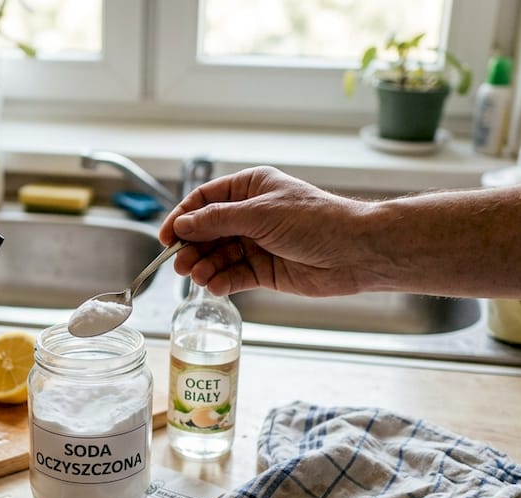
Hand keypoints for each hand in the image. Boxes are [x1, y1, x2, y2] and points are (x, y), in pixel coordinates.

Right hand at [159, 166, 374, 297]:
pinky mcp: (264, 270)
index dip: (183, 218)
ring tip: (198, 277)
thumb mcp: (260, 215)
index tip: (166, 237)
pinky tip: (216, 286)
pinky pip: (234, 276)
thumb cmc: (315, 221)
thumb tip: (182, 224)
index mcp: (250, 189)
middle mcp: (251, 215)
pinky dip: (223, 281)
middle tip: (179, 264)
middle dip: (192, 247)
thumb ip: (217, 221)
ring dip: (204, 266)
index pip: (205, 200)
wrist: (354, 251)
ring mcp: (257, 243)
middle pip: (207, 231)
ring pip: (218, 256)